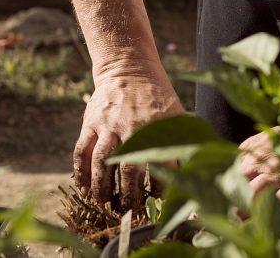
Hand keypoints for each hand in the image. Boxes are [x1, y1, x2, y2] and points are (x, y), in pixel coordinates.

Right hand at [73, 63, 183, 209]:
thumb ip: (183, 139)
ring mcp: (108, 125)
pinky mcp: (91, 123)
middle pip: (128, 169)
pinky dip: (80, 173)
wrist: (129, 68)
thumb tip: (199, 164)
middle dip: (128, 194)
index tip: (158, 202)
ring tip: (103, 204)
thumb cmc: (157, 96)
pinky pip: (82, 151)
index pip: (161, 164)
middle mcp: (132, 127)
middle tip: (128, 211)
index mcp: (157, 127)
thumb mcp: (176, 113)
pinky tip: (82, 189)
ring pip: (101, 163)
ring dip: (101, 187)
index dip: (159, 187)